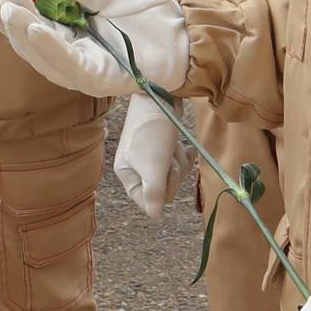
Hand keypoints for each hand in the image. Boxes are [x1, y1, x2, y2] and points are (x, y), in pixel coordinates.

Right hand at [0, 0, 188, 97]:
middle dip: (10, 19)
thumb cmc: (136, 9)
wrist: (179, 29)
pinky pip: (70, 67)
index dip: (4, 8)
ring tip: (10, 9)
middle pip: (26, 42)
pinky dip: (50, 49)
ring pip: (43, 57)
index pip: (23, 24)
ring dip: (23, 32)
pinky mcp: (100, 80)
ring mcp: (81, 72)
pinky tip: (36, 29)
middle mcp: (64, 56)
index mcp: (58, 33)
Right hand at [112, 98, 181, 216]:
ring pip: (173, 175)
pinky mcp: (163, 147)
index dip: (161, 191)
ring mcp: (151, 158)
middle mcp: (137, 168)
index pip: (147, 202)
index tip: (163, 173)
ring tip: (173, 146)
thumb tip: (155, 216)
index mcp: (127, 175)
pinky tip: (183, 146)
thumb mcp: (153, 166)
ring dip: (179, 162)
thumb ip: (154, 193)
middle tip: (168, 155)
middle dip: (172, 173)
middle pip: (164, 189)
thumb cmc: (153, 131)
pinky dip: (183, 156)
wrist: (160, 94)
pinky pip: (178, 162)